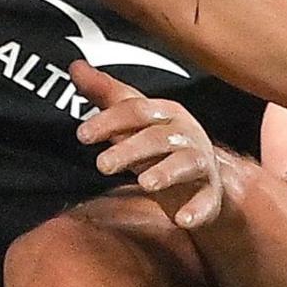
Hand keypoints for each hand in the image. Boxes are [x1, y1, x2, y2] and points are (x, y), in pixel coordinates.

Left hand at [71, 62, 239, 229]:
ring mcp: (201, 163)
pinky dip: (197, 210)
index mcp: (166, 113)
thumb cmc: (160, 145)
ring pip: (185, 164)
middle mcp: (186, 134)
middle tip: (101, 165)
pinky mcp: (210, 194)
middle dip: (130, 149)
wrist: (201, 178)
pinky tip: (182, 220)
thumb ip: (105, 95)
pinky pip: (207, 201)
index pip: (136, 110)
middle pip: (157, 137)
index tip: (82, 135)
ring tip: (144, 183)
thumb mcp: (133, 120)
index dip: (109, 120)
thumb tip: (75, 67)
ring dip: (166, 172)